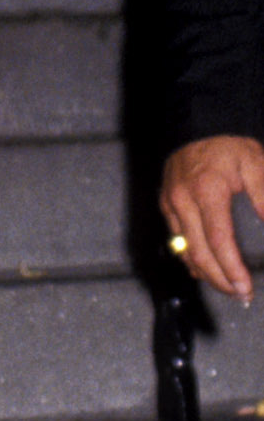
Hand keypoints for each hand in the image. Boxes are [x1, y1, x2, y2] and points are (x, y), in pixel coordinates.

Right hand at [160, 135, 263, 302]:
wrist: (196, 124)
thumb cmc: (228, 144)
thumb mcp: (256, 163)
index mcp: (206, 191)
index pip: (218, 240)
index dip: (231, 268)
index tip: (245, 287)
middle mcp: (182, 201)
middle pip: (198, 253)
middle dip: (219, 279)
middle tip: (240, 295)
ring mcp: (170, 204)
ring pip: (184, 251)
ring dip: (206, 274)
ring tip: (228, 287)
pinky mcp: (166, 205)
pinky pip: (177, 240)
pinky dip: (191, 259)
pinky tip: (206, 270)